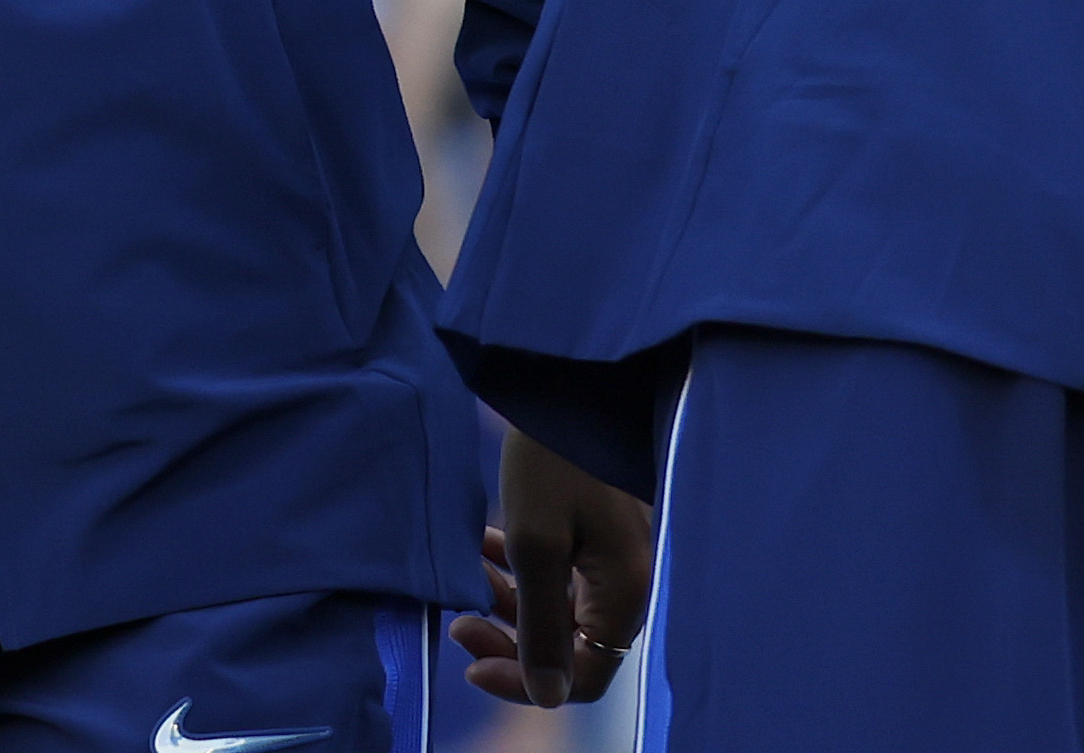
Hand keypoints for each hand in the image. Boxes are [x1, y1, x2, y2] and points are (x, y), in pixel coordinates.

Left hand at [450, 429, 652, 709]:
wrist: (566, 385)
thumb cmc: (552, 461)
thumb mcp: (534, 546)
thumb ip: (539, 625)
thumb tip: (548, 698)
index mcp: (623, 596)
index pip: (584, 677)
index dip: (526, 681)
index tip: (470, 665)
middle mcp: (624, 586)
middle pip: (567, 647)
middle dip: (509, 641)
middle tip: (458, 623)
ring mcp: (608, 560)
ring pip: (554, 611)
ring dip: (506, 604)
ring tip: (463, 583)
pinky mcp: (589, 535)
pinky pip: (552, 576)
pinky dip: (514, 571)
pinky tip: (482, 547)